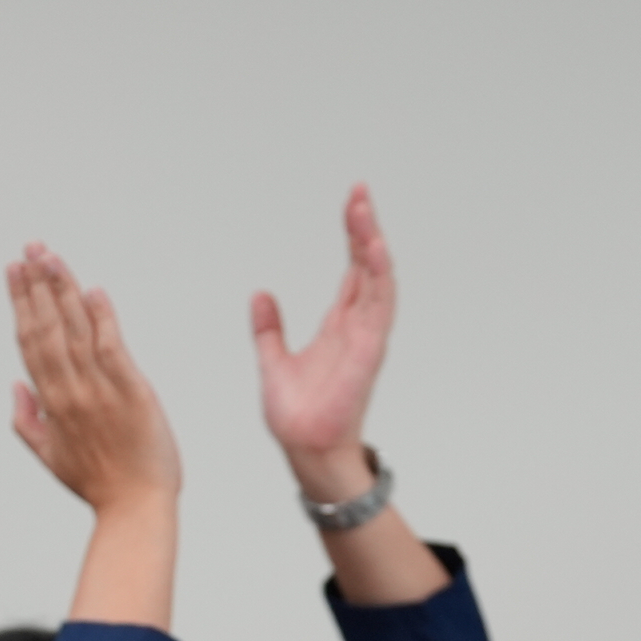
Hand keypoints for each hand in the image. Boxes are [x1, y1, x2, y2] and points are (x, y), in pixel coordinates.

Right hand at [8, 245, 181, 514]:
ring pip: (75, 330)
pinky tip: (92, 292)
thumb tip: (16, 385)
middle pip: (47, 328)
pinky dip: (102, 319)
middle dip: (36, 285)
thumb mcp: (50, 457)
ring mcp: (100, 390)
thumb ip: (27, 420)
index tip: (14, 272)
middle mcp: (71, 391)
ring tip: (50, 256)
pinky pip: (112, 348)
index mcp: (51, 403)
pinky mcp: (132, 391)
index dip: (21, 303)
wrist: (136, 506)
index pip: (30, 342)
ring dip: (62, 290)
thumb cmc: (98, 483)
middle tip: (29, 249)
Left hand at [250, 185, 397, 493]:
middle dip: (364, 228)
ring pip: (377, 279)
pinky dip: (378, 275)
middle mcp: (358, 325)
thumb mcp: (273, 360)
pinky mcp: (369, 349)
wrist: (304, 447)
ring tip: (364, 209)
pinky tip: (373, 247)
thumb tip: (261, 296)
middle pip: (367, 266)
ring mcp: (367, 336)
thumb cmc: (298, 414)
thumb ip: (269, 329)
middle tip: (359, 193)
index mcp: (339, 325)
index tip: (352, 204)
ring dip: (372, 243)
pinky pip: (379, 305)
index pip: (352, 270)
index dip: (353, 236)